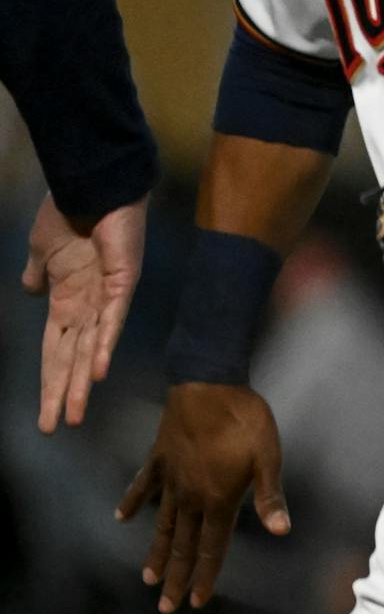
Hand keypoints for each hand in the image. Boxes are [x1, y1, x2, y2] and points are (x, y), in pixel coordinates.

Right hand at [22, 193, 146, 432]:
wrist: (92, 185)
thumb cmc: (67, 214)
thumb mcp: (42, 250)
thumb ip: (39, 274)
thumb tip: (31, 293)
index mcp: (66, 301)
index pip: (55, 351)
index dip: (49, 381)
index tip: (44, 414)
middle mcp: (87, 306)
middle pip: (70, 359)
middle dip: (63, 394)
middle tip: (55, 428)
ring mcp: (106, 297)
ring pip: (91, 348)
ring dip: (81, 382)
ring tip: (76, 414)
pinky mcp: (123, 283)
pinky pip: (112, 319)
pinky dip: (104, 345)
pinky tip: (98, 372)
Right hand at [116, 383, 289, 612]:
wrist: (208, 382)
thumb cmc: (245, 418)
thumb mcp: (268, 455)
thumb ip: (269, 495)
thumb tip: (282, 530)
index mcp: (218, 498)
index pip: (212, 547)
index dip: (206, 575)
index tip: (196, 602)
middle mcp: (190, 496)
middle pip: (184, 545)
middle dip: (177, 577)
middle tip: (166, 607)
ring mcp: (171, 478)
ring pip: (162, 524)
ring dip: (156, 552)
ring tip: (147, 578)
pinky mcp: (158, 459)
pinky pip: (143, 486)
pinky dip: (132, 502)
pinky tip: (121, 518)